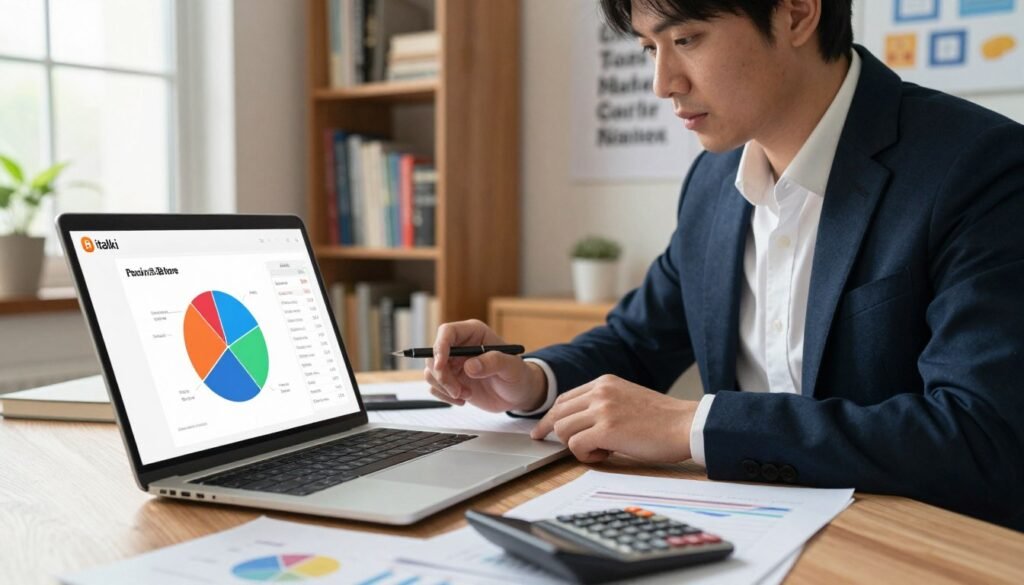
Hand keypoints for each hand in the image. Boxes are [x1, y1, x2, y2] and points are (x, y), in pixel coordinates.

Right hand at [424, 319, 547, 412]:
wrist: (517, 394)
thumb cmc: (518, 375)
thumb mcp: (512, 367)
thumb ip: (493, 363)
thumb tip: (470, 366)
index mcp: (474, 333)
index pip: (447, 332)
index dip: (440, 347)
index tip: (441, 366)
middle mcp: (459, 346)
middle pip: (433, 355)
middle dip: (442, 376)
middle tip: (458, 391)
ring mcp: (453, 364)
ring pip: (431, 372)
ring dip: (445, 388)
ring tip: (466, 394)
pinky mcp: (450, 380)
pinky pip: (435, 387)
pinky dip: (445, 396)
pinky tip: (464, 399)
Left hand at [530, 374, 697, 463]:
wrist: (687, 425)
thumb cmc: (663, 419)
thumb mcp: (627, 398)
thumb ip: (603, 404)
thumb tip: (580, 423)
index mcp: (604, 382)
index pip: (564, 399)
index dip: (551, 416)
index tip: (543, 429)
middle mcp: (600, 392)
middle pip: (558, 413)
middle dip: (551, 431)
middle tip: (550, 444)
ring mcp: (602, 409)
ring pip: (563, 430)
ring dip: (575, 445)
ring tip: (599, 449)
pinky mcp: (607, 430)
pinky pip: (576, 445)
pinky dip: (585, 455)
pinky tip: (605, 454)